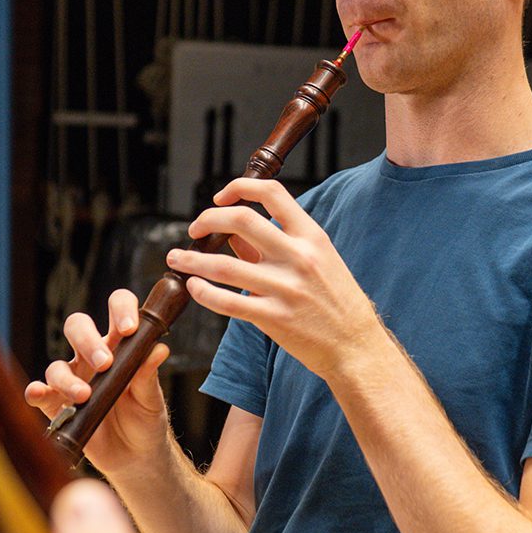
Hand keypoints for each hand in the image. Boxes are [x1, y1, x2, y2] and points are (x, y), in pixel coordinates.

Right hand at [25, 289, 171, 473]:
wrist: (136, 458)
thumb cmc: (146, 420)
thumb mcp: (152, 399)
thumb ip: (149, 375)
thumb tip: (158, 349)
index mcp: (120, 346)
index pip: (117, 310)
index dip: (120, 309)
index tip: (129, 328)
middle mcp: (92, 357)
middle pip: (78, 327)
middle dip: (87, 340)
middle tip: (104, 363)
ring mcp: (73, 380)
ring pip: (58, 365)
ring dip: (68, 378)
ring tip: (84, 396)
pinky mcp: (57, 405)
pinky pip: (40, 393)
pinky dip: (36, 391)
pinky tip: (38, 393)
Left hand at [170, 177, 383, 380]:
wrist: (356, 345)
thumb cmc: (335, 300)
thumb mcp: (317, 260)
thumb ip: (275, 243)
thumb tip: (232, 232)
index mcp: (311, 236)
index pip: (271, 193)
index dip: (239, 187)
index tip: (220, 198)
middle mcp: (299, 257)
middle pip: (241, 220)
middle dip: (208, 219)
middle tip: (194, 229)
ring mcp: (285, 288)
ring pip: (223, 265)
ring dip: (191, 259)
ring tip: (176, 258)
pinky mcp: (273, 318)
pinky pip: (227, 302)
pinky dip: (203, 292)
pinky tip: (194, 288)